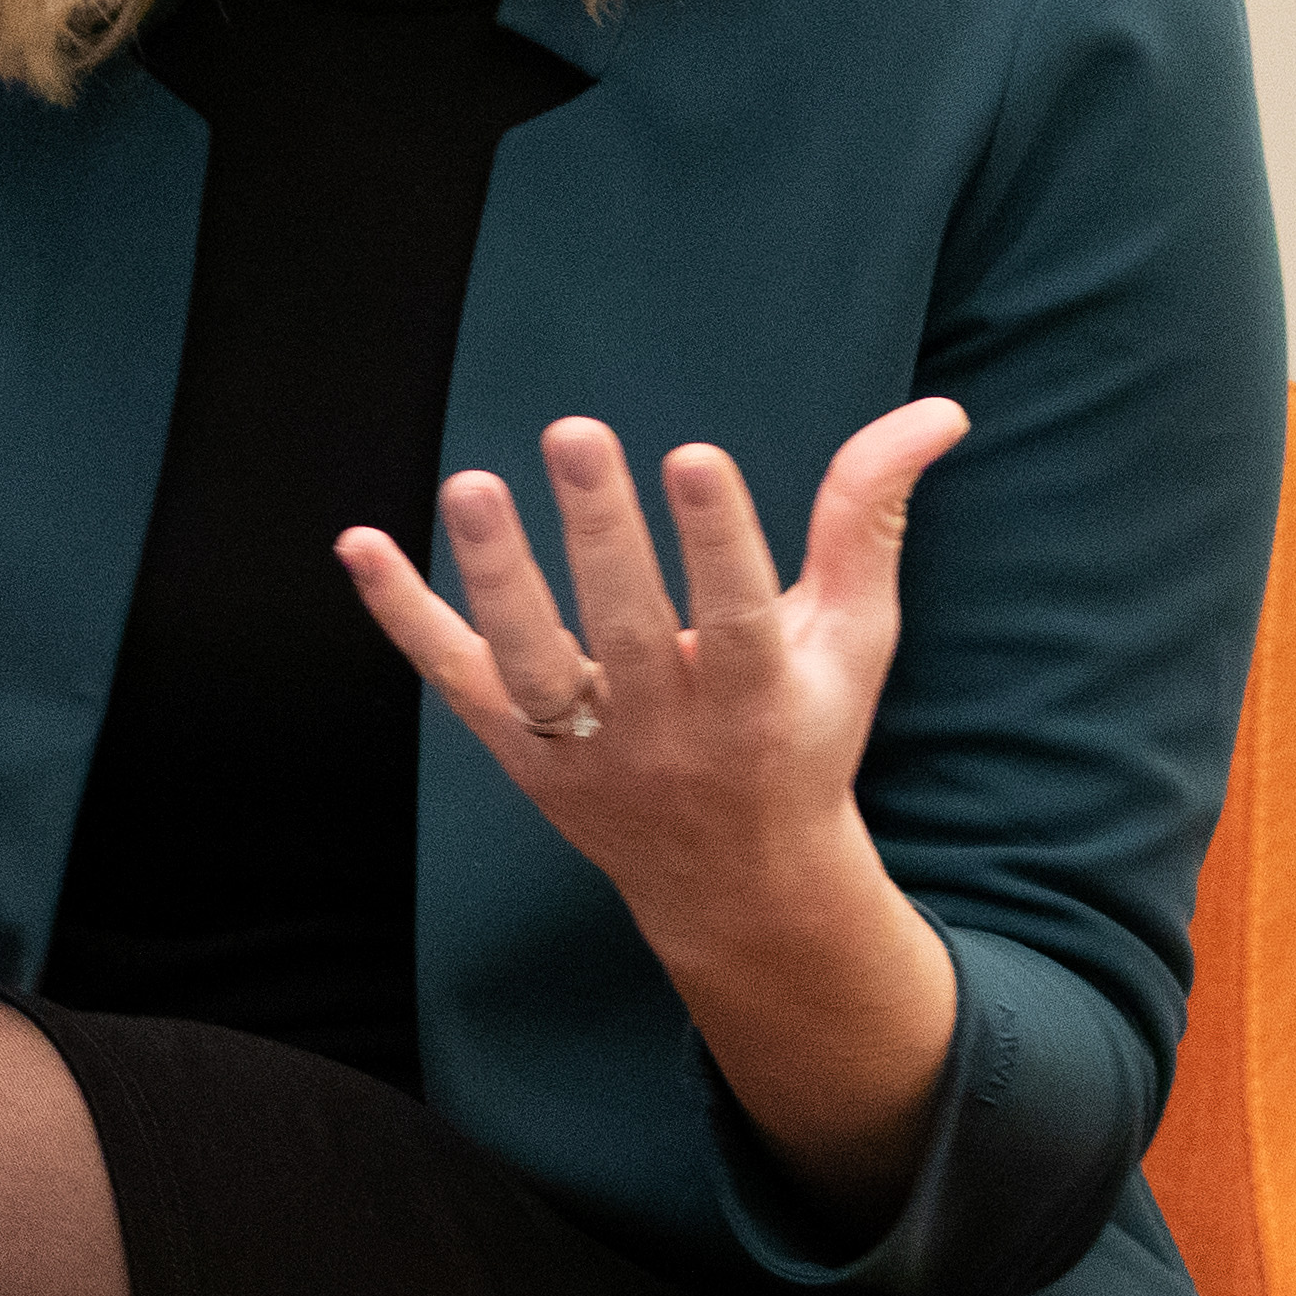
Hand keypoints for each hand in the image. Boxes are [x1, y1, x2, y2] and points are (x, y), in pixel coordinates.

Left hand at [338, 402, 972, 1215]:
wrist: (735, 885)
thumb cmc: (806, 734)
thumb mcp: (856, 638)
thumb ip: (871, 519)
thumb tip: (938, 409)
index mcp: (758, 701)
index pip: (734, 615)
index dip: (716, 538)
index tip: (694, 455)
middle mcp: (665, 732)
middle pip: (623, 629)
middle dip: (599, 533)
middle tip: (575, 432)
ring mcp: (582, 748)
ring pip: (528, 664)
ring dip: (495, 576)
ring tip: (470, 483)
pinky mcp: (518, 753)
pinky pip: (452, 682)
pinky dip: (403, 617)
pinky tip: (357, 543)